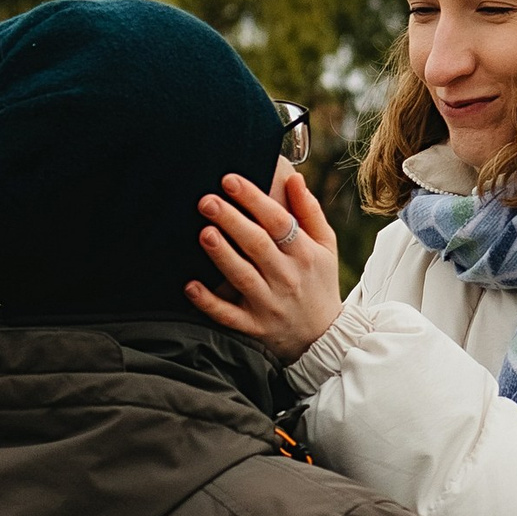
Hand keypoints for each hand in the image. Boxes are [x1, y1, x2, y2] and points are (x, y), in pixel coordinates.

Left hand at [188, 164, 345, 361]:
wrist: (322, 337)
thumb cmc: (319, 282)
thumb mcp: (325, 247)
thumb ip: (309, 212)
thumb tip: (294, 177)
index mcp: (304, 254)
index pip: (279, 222)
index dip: (254, 199)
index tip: (230, 180)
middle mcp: (286, 278)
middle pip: (258, 245)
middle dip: (232, 220)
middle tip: (207, 201)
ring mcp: (269, 304)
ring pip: (242, 277)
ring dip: (222, 255)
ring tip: (204, 233)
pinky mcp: (254, 327)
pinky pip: (228, 316)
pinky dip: (209, 303)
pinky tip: (191, 286)